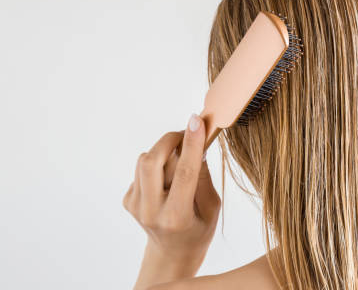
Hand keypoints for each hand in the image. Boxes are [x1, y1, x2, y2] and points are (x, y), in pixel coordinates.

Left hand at [123, 113, 220, 289]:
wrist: (172, 252)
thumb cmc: (198, 228)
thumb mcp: (212, 207)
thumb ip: (202, 177)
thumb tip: (197, 145)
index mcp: (177, 216)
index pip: (184, 172)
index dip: (191, 143)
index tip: (196, 121)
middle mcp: (151, 211)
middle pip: (152, 161)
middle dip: (169, 140)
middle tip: (186, 133)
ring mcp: (135, 206)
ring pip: (144, 161)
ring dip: (164, 151)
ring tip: (180, 158)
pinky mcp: (128, 200)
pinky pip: (141, 169)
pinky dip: (158, 165)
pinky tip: (168, 178)